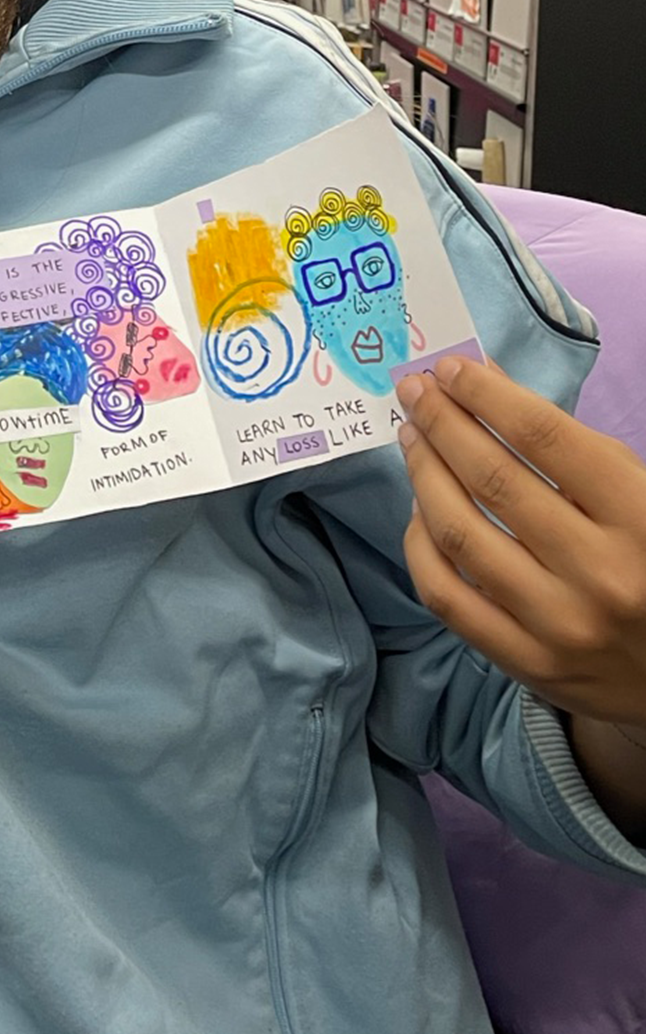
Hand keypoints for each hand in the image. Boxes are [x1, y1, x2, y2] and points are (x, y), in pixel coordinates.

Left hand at [400, 353, 645, 728]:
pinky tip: (420, 511)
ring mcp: (561, 625)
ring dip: (423, 475)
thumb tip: (485, 378)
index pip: (544, 437)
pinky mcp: (528, 663)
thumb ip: (566, 441)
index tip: (449, 370)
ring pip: (459, 535)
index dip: (486, 394)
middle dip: (442, 424)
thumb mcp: (637, 493)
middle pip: (493, 480)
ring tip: (412, 439)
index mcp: (641, 519)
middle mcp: (601, 573)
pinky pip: (446, 596)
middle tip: (414, 392)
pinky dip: (420, 545)